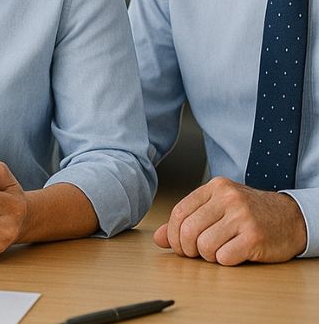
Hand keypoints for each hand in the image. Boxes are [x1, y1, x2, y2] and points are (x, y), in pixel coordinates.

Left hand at [154, 176, 307, 265]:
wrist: (290, 218)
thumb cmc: (249, 214)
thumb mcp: (217, 208)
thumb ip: (187, 220)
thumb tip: (158, 239)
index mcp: (215, 187)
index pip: (179, 212)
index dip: (172, 234)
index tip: (178, 245)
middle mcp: (228, 198)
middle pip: (188, 230)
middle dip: (187, 248)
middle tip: (195, 253)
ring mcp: (242, 217)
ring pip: (204, 245)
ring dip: (207, 256)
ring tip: (217, 251)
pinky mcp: (255, 237)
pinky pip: (224, 257)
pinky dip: (224, 261)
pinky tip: (233, 254)